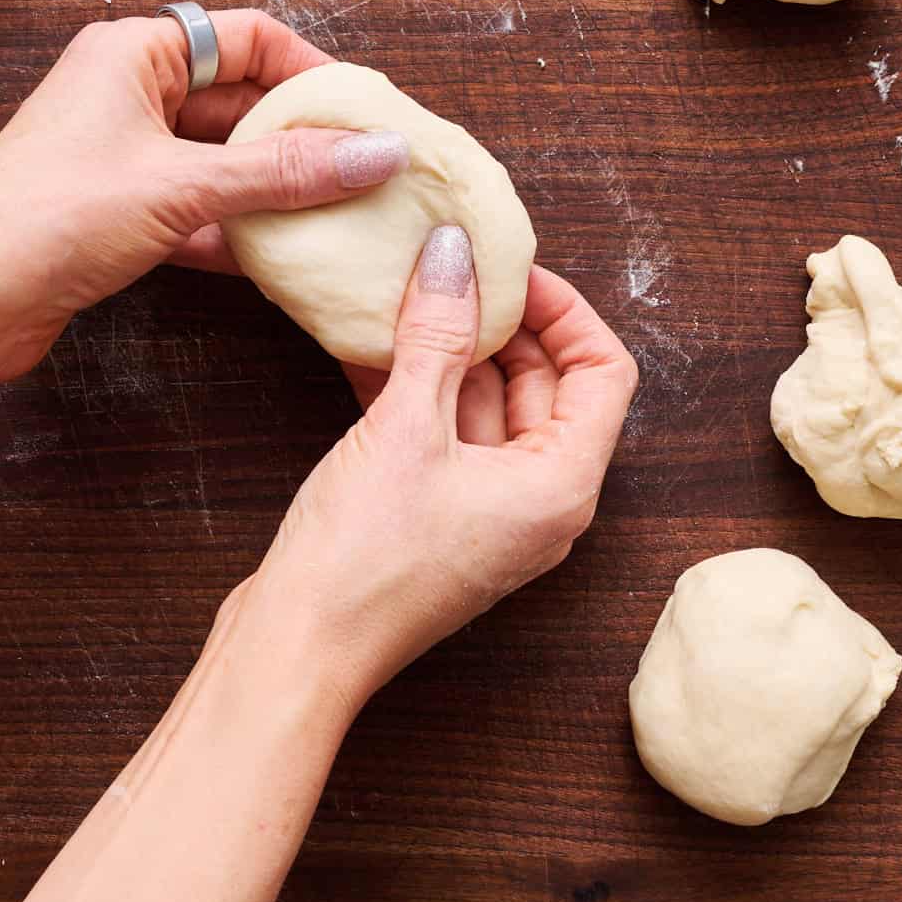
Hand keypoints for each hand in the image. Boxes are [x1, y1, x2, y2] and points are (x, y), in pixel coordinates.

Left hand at [0, 9, 408, 380]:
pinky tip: (282, 257)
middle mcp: (131, 94)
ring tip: (340, 215)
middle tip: (366, 170)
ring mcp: (126, 155)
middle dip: (300, 137)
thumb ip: (284, 170)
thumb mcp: (183, 183)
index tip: (362, 111)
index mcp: (136, 54)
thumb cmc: (55, 214)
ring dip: (274, 189)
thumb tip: (375, 152)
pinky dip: (237, 229)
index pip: (246, 37)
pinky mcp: (122, 210)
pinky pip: (199, 207)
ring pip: (222, 160)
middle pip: (239, 102)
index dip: (309, 69)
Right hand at [250, 227, 638, 706]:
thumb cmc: (364, 558)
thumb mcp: (405, 428)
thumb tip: (456, 253)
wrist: (298, 648)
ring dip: (452, 351)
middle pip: (546, 386)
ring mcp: (487, 511)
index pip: (603, 371)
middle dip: (502, 323)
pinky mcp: (440, 515)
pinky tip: (373, 346)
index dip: (565, 310)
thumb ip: (437, 333)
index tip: (509, 271)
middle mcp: (538, 501)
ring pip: (488, 407)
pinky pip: (446, 433)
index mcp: (559, 484)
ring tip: (410, 295)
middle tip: (453, 272)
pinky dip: (420, 388)